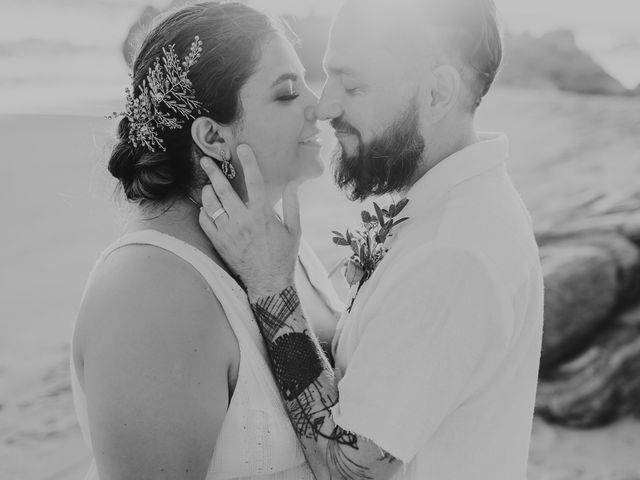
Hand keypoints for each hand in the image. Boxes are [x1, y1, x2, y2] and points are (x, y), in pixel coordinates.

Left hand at [198, 144, 300, 300]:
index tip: (242, 148)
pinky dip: (204, 212)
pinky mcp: (219, 242)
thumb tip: (293, 184)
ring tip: (207, 185)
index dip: (249, 162)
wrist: (268, 282)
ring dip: (207, 191)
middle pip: (224, 190)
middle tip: (205, 160)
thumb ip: (292, 205)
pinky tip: (208, 208)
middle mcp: (243, 221)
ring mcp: (228, 232)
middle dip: (213, 172)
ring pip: (211, 204)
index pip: (254, 181)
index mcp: (262, 214)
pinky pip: (205, 222)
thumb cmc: (283, 255)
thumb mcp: (294, 230)